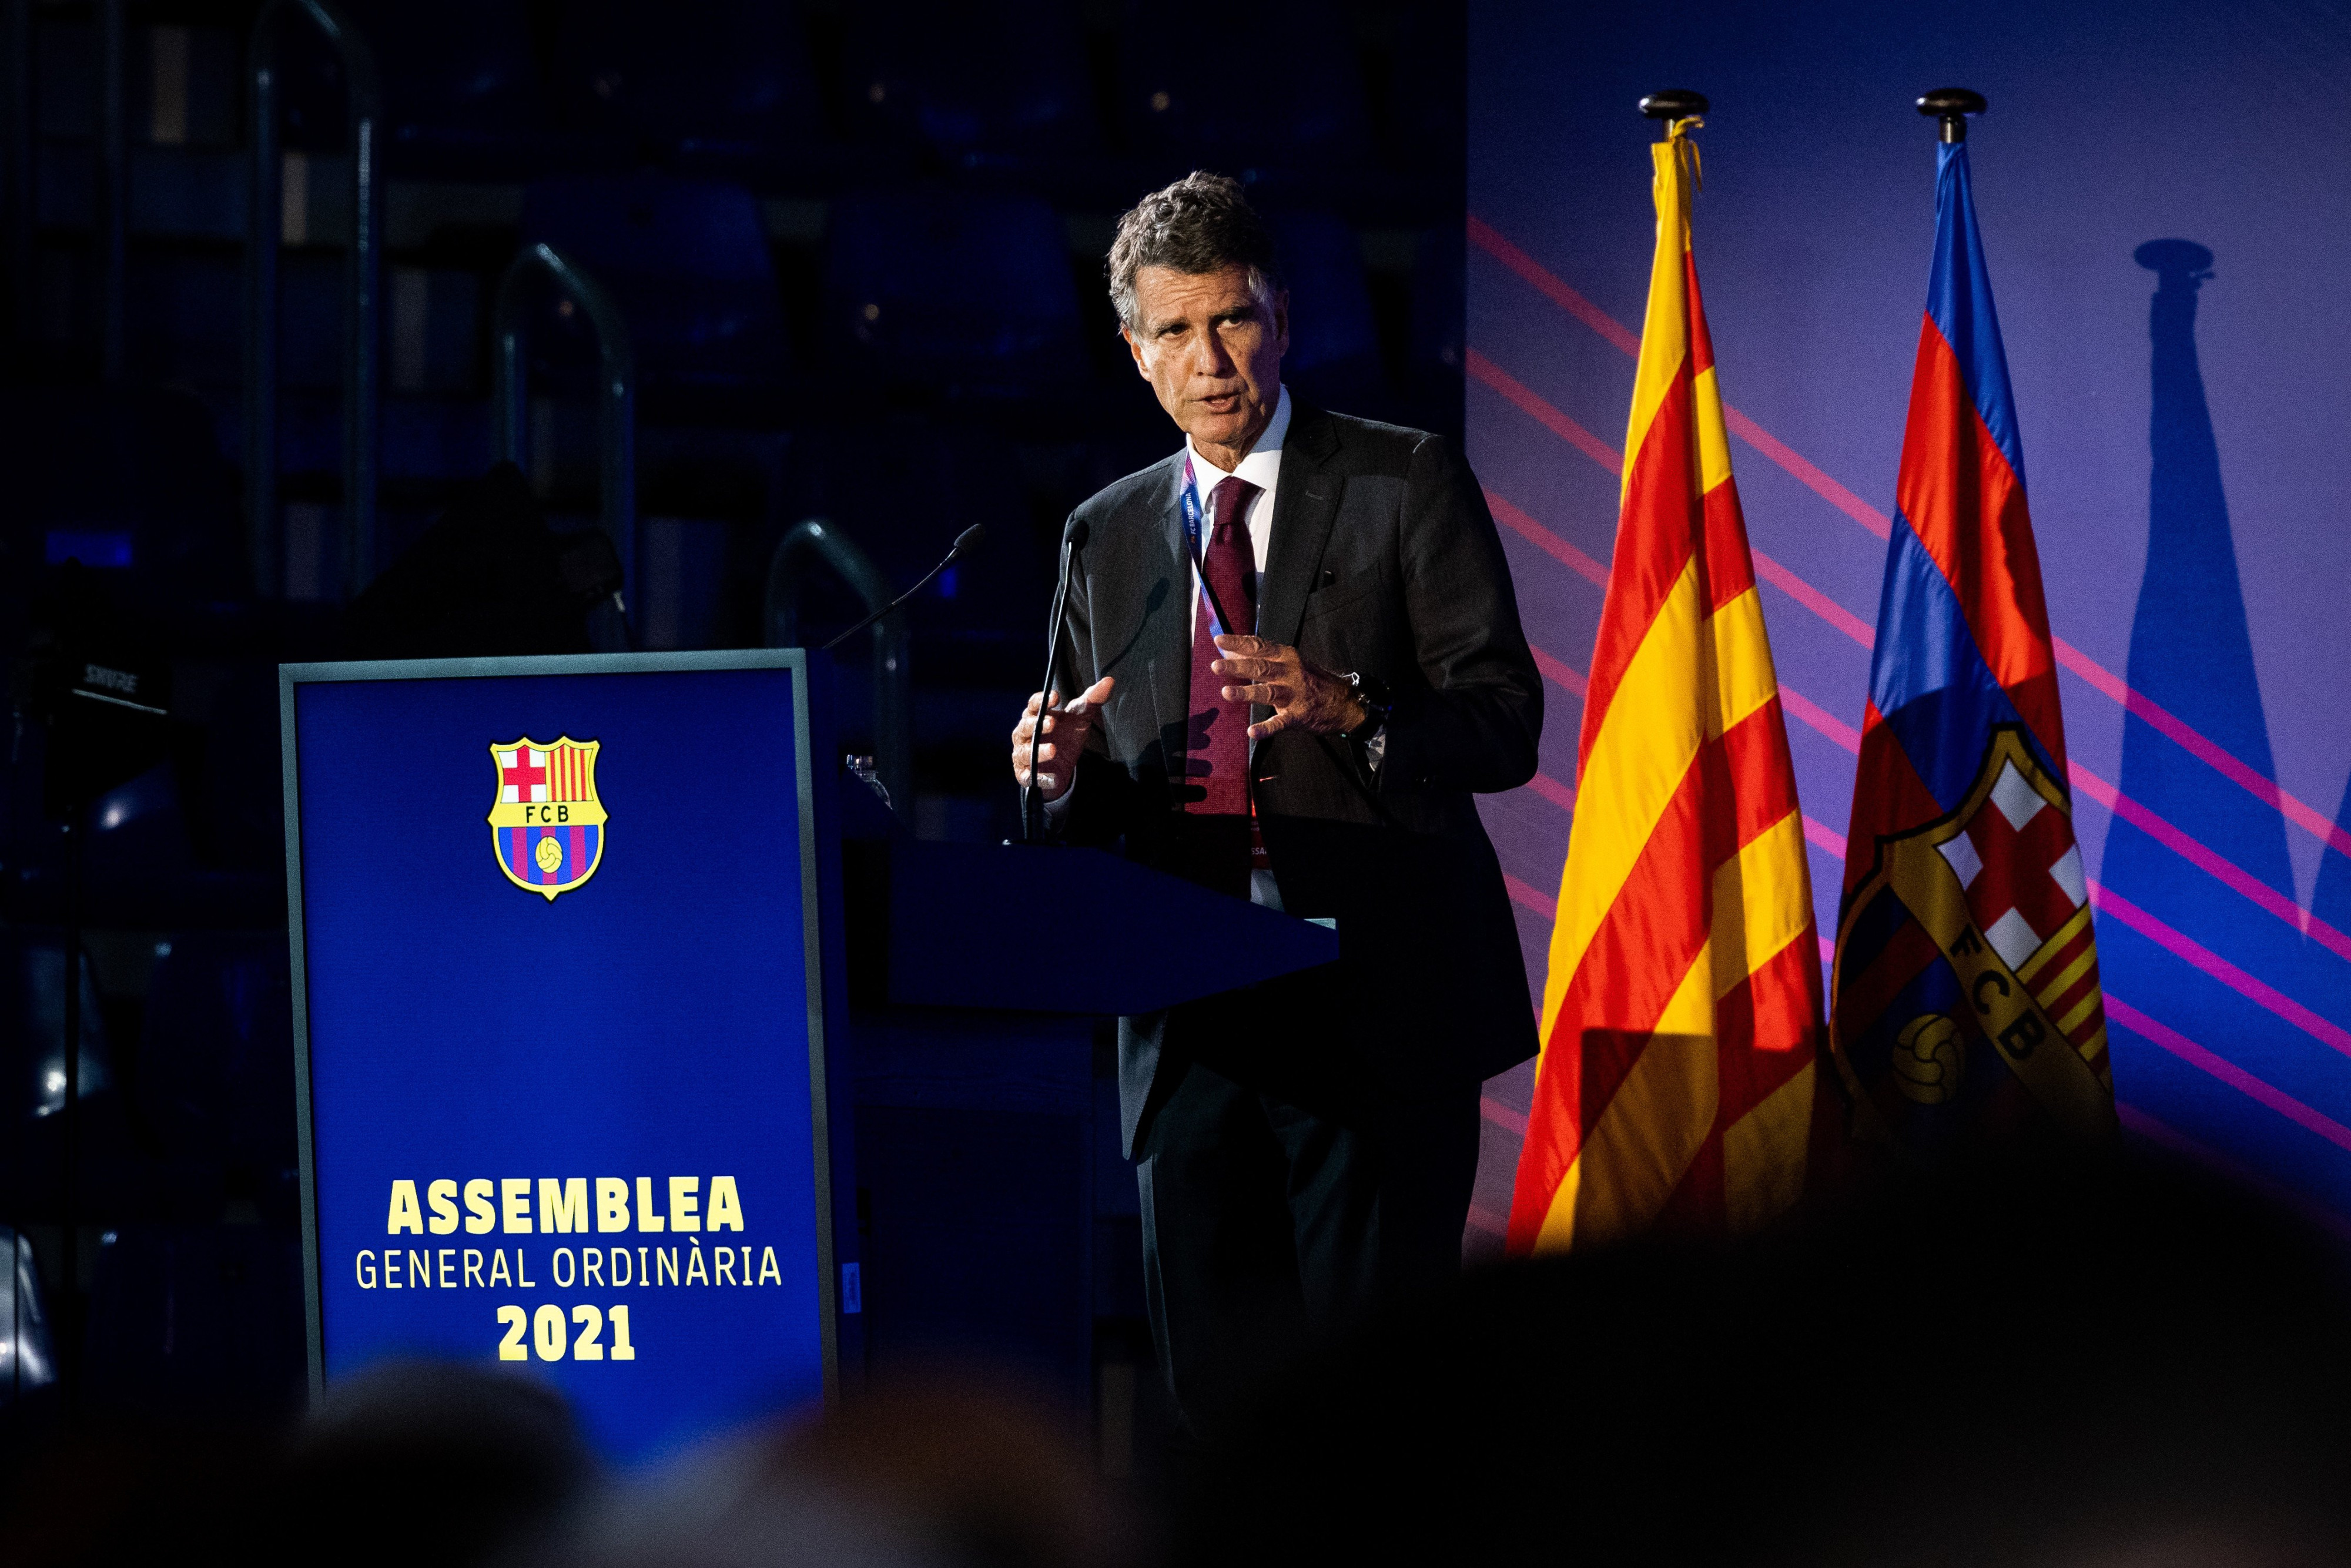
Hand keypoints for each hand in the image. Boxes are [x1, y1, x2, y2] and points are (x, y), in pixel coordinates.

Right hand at [1010, 676, 1114, 799]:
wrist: (1063, 766)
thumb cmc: (1066, 736)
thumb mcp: (1081, 718)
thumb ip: (1092, 700)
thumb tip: (1109, 682)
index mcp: (1036, 716)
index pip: (1034, 704)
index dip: (1042, 700)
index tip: (1056, 697)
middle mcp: (1025, 734)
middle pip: (1025, 726)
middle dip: (1037, 724)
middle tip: (1052, 723)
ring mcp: (1023, 754)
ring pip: (1025, 752)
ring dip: (1039, 751)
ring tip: (1053, 750)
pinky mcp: (1026, 775)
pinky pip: (1029, 776)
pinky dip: (1040, 778)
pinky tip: (1051, 778)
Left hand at [1211, 635, 1368, 741]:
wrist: (1344, 702)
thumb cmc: (1312, 680)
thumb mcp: (1290, 663)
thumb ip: (1262, 658)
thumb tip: (1231, 651)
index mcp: (1287, 657)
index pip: (1260, 647)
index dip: (1239, 643)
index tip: (1219, 641)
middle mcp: (1290, 673)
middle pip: (1261, 668)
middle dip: (1237, 666)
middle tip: (1216, 666)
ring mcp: (1295, 695)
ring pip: (1268, 692)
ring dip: (1247, 693)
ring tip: (1227, 693)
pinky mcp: (1299, 716)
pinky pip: (1280, 723)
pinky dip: (1266, 729)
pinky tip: (1252, 732)